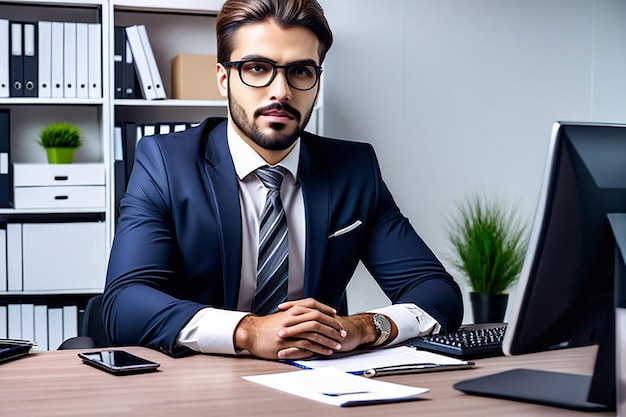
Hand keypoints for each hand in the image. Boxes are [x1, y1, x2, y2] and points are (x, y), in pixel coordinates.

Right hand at [234, 298, 346, 359]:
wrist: (250, 333)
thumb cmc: (264, 327)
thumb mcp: (281, 316)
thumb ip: (294, 316)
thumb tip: (306, 318)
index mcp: (292, 310)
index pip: (314, 307)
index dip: (327, 311)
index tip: (335, 316)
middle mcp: (293, 318)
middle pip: (318, 319)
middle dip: (332, 326)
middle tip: (342, 332)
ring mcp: (290, 331)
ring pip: (315, 333)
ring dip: (328, 339)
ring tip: (337, 344)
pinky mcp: (287, 343)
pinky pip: (307, 345)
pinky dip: (319, 348)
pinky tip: (326, 351)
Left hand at [276, 302, 397, 356]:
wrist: (356, 333)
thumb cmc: (339, 326)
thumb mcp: (327, 317)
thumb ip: (315, 314)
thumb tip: (299, 312)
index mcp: (321, 312)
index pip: (305, 305)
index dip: (292, 304)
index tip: (280, 307)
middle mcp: (322, 320)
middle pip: (304, 317)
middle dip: (288, 320)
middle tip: (275, 323)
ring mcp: (324, 332)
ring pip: (305, 331)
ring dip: (291, 335)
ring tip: (278, 338)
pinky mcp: (324, 344)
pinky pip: (307, 349)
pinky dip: (294, 351)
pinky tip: (284, 354)